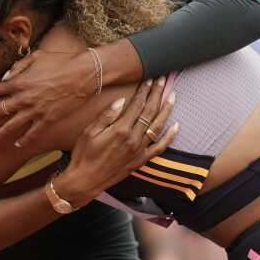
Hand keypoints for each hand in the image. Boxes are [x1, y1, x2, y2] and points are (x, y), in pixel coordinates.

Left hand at [0, 49, 99, 147]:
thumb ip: (18, 67)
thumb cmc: (62, 61)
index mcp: (20, 81)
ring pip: (13, 125)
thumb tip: (5, 77)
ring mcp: (36, 110)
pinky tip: (18, 145)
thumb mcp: (37, 57)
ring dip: (0, 133)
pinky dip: (25, 140)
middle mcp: (24, 98)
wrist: (84, 74)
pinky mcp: (48, 119)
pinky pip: (33, 133)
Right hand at [54, 77, 177, 206]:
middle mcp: (133, 138)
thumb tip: (122, 101)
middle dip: (157, 94)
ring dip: (167, 109)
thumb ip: (106, 116)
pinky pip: (160, 147)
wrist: (86, 180)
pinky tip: (176, 126)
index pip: (136, 105)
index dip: (143, 91)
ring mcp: (139, 149)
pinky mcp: (141, 160)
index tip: (149, 79)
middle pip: (149, 112)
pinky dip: (170, 136)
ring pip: (158, 126)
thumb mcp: (88, 132)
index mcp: (120, 129)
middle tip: (163, 80)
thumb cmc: (84, 154)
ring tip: (173, 96)